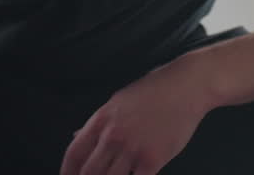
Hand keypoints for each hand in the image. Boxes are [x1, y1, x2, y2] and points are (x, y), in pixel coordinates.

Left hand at [60, 56, 213, 174]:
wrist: (186, 86)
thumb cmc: (153, 90)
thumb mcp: (118, 100)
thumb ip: (97, 122)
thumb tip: (77, 137)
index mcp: (101, 119)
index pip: (74, 153)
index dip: (67, 172)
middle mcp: (113, 135)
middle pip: (89, 172)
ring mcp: (133, 148)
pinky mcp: (153, 159)